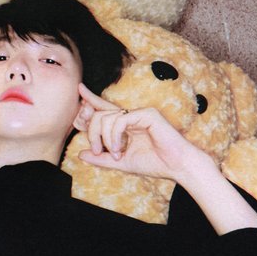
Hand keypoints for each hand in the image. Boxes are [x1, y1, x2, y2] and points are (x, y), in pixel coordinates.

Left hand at [77, 83, 207, 183]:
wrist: (176, 167)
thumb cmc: (154, 163)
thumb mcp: (121, 162)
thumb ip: (101, 158)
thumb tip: (80, 154)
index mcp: (126, 124)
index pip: (104, 108)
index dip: (91, 99)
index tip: (79, 89)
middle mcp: (131, 115)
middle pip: (99, 114)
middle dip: (92, 133)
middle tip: (97, 151)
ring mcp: (139, 113)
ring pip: (107, 117)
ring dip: (106, 139)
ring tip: (116, 154)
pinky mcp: (147, 113)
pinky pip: (120, 120)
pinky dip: (115, 136)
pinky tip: (120, 149)